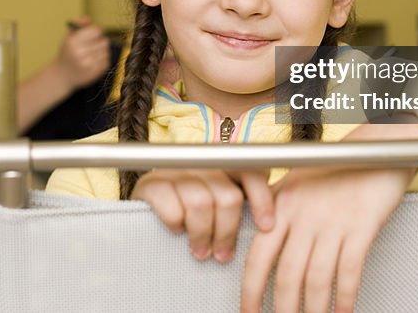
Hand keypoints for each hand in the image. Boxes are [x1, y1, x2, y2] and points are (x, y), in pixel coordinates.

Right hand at [57, 17, 111, 90]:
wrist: (61, 75)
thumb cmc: (66, 53)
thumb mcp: (68, 37)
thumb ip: (78, 26)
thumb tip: (88, 19)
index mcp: (72, 42)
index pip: (96, 31)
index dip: (97, 31)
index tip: (95, 32)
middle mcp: (80, 53)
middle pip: (104, 41)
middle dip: (100, 40)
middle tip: (95, 43)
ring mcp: (87, 64)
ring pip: (106, 51)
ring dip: (102, 50)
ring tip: (93, 52)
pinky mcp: (94, 73)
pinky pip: (106, 61)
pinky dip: (102, 60)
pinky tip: (94, 61)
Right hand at [132, 169, 273, 263]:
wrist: (144, 211)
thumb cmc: (192, 213)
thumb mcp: (219, 204)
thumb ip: (242, 205)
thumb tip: (272, 227)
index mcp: (223, 164)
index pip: (252, 172)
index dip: (262, 199)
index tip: (267, 227)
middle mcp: (201, 161)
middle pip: (228, 196)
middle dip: (227, 231)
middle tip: (223, 255)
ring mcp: (176, 170)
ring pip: (201, 203)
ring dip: (202, 235)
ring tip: (200, 252)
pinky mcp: (151, 183)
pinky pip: (172, 207)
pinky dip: (176, 224)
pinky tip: (176, 231)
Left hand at [240, 123, 417, 312]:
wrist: (379, 145)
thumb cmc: (339, 164)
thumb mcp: (298, 181)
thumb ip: (278, 210)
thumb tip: (261, 241)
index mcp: (283, 204)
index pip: (258, 254)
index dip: (250, 289)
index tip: (248, 310)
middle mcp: (304, 214)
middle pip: (287, 273)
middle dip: (282, 308)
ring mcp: (333, 221)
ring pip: (316, 278)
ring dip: (313, 308)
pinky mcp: (362, 227)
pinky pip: (350, 270)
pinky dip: (345, 296)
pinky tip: (342, 311)